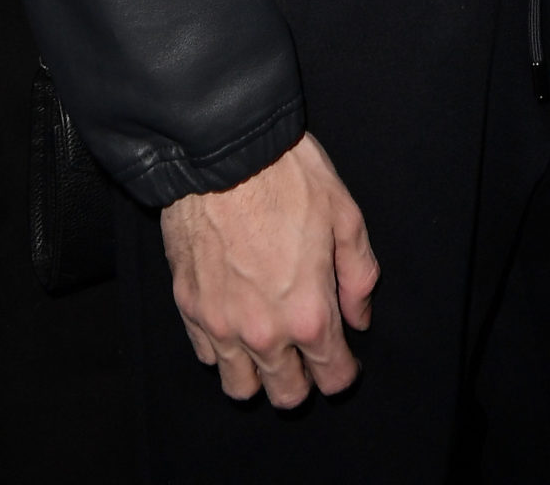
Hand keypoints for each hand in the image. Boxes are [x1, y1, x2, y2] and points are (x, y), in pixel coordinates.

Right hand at [161, 132, 378, 406]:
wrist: (222, 154)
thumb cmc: (288, 178)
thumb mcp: (345, 215)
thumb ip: (358, 276)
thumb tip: (359, 317)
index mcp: (308, 313)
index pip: (332, 377)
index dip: (344, 372)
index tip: (344, 359)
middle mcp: (262, 333)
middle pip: (285, 395)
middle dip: (303, 381)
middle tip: (308, 354)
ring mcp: (220, 325)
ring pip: (240, 387)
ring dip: (259, 375)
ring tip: (269, 346)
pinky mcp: (189, 309)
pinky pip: (207, 356)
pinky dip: (224, 350)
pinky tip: (236, 321)